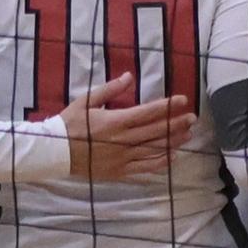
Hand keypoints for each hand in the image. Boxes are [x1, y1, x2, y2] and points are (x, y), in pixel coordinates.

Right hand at [60, 74, 194, 180]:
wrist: (55, 152)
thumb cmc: (69, 124)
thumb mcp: (86, 101)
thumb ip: (110, 90)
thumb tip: (129, 77)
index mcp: (115, 121)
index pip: (148, 112)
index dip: (167, 106)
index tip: (183, 100)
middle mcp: (122, 140)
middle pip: (156, 131)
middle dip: (176, 123)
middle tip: (192, 118)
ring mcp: (122, 157)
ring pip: (153, 149)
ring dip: (173, 142)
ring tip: (188, 135)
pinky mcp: (119, 171)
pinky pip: (144, 168)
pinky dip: (160, 163)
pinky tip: (173, 157)